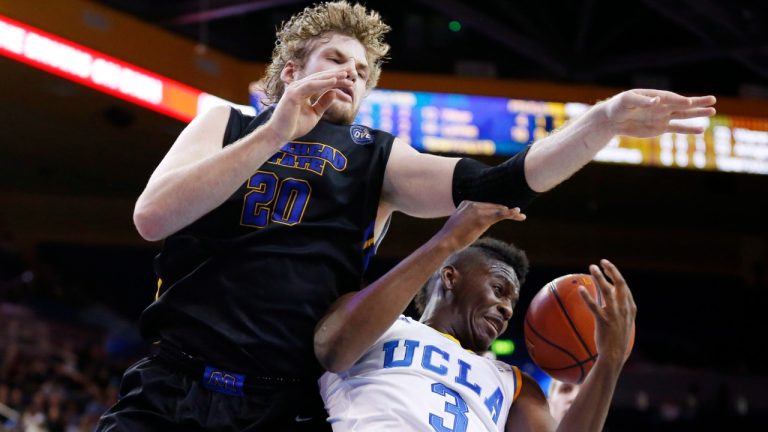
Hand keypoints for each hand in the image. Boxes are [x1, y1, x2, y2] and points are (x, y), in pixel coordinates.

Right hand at [262, 66, 354, 143]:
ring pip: (317, 80)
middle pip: (320, 77)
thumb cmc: (294, 126)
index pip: (322, 82)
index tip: (350, 82)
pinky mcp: (293, 94)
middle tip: (352, 72)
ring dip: (332, 77)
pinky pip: (310, 86)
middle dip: (336, 74)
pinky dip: (322, 83)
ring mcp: (295, 89)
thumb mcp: (314, 113)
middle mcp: (298, 87)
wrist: (280, 135)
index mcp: (303, 90)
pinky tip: (334, 81)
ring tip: (346, 76)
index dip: (336, 80)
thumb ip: (323, 102)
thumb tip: (335, 92)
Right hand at [435, 200, 525, 250]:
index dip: (497, 209)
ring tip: (520, 215)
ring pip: (499, 210)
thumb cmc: (450, 238)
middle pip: (494, 206)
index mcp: (466, 203)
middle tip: (517, 213)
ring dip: (511, 213)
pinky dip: (510, 214)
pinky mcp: (483, 218)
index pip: (486, 205)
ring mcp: (478, 210)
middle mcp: (472, 204)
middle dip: (506, 210)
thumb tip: (471, 227)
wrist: (445, 242)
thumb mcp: (458, 226)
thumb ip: (466, 222)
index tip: (506, 212)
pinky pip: (500, 215)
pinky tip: (518, 214)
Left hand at [579, 259, 636, 365]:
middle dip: (611, 270)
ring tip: (592, 267)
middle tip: (601, 261)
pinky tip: (581, 289)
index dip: (615, 274)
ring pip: (608, 291)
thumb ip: (619, 309)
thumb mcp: (623, 321)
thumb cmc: (617, 338)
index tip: (607, 266)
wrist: (615, 355)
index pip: (624, 286)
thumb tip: (609, 298)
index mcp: (630, 308)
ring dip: (600, 277)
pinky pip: (594, 307)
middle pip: (620, 284)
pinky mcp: (604, 322)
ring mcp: (615, 315)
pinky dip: (587, 297)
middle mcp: (624, 309)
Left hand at [600, 89, 715, 136]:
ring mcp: (662, 117)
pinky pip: (677, 128)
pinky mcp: (660, 128)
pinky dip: (688, 129)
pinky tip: (701, 130)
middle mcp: (662, 105)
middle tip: (712, 100)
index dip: (678, 100)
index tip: (688, 102)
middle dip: (697, 103)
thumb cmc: (618, 106)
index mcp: (655, 96)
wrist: (612, 120)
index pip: (669, 98)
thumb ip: (641, 101)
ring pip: (683, 115)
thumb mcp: (626, 101)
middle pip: (682, 104)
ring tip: (713, 111)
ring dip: (697, 114)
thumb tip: (657, 101)